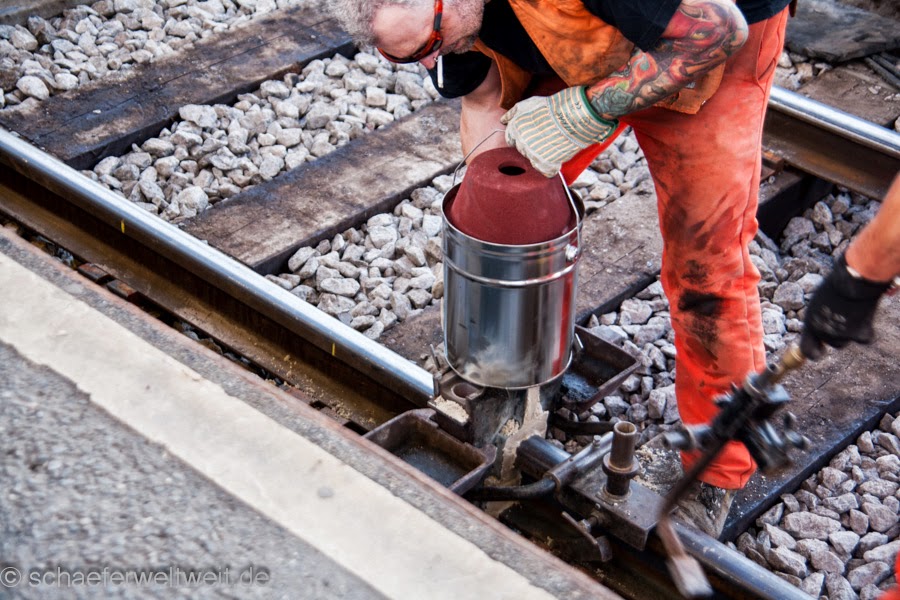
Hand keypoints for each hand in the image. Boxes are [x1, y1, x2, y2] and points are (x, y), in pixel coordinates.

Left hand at [500, 86, 617, 176]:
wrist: (572, 115)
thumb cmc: (552, 108)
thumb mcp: (529, 104)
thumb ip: (513, 113)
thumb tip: (503, 120)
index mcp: (515, 129)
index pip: (511, 139)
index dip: (522, 137)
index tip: (533, 134)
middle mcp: (520, 143)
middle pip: (522, 150)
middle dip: (531, 145)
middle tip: (546, 138)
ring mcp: (532, 154)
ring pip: (533, 160)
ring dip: (540, 155)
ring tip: (553, 144)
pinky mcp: (545, 163)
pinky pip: (544, 170)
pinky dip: (550, 167)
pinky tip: (557, 159)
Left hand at [800, 254, 890, 358]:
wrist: (852, 280)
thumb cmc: (835, 285)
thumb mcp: (820, 300)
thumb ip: (820, 316)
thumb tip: (825, 325)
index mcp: (809, 324)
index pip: (807, 349)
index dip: (814, 352)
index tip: (821, 350)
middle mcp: (823, 333)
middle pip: (832, 342)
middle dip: (838, 333)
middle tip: (844, 314)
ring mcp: (841, 335)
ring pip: (847, 341)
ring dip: (850, 332)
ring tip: (853, 312)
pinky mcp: (859, 333)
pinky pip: (864, 338)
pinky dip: (866, 330)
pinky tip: (866, 317)